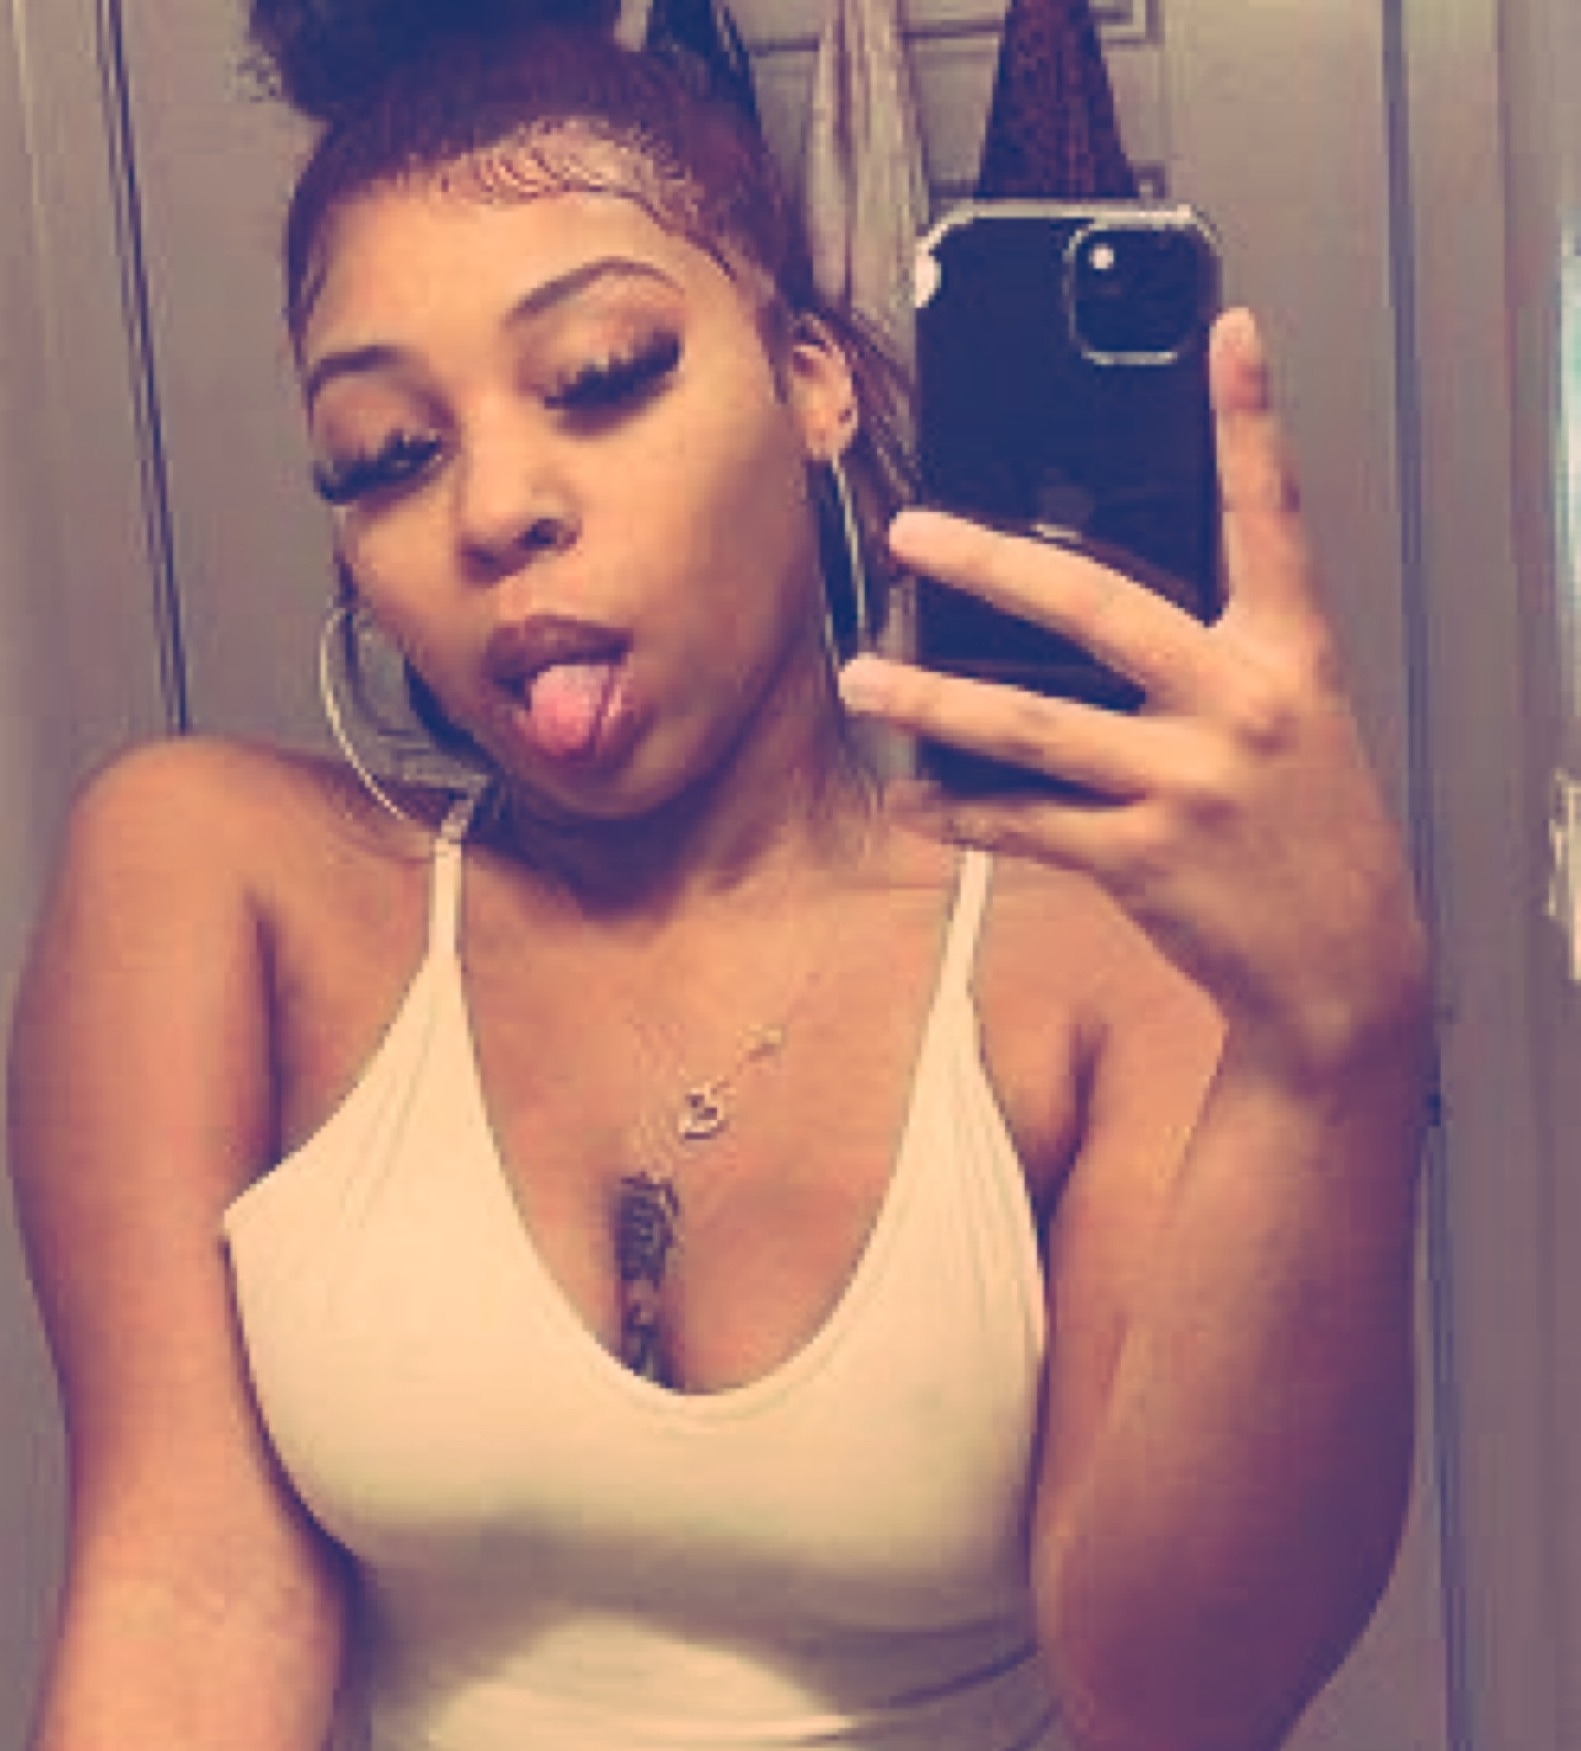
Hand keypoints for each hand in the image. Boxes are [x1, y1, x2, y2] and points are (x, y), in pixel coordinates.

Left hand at [839, 309, 1427, 1084]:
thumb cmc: (1306, 830)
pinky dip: (962, 811)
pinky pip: (1027, 824)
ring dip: (932, 701)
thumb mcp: (1293, 723)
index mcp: (1286, 655)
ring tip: (860, 681)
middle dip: (993, 563)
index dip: (1250, 424)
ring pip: (1031, 725)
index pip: (1270, 518)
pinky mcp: (1144, 858)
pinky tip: (912, 799)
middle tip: (912, 533)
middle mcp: (1239, 705)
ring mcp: (1189, 783)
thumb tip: (1096, 618)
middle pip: (1097, 607)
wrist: (1342, 962)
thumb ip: (1216, 661)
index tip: (1227, 335)